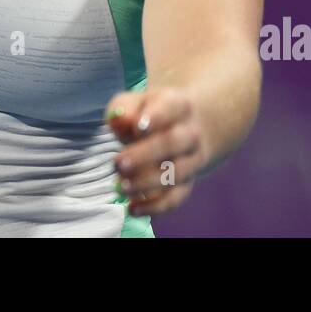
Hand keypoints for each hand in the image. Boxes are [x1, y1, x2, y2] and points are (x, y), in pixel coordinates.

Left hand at [103, 86, 207, 217]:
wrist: (184, 128)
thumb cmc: (150, 113)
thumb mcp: (135, 103)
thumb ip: (123, 109)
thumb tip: (118, 119)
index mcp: (178, 105)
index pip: (170, 107)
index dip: (156, 117)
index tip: (138, 127)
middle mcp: (190, 133)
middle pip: (173, 142)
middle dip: (145, 155)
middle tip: (118, 164)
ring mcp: (192, 160)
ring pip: (176, 174)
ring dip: (147, 183)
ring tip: (120, 187)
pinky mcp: (187, 184)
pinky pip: (176, 198)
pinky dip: (155, 207)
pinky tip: (132, 208)